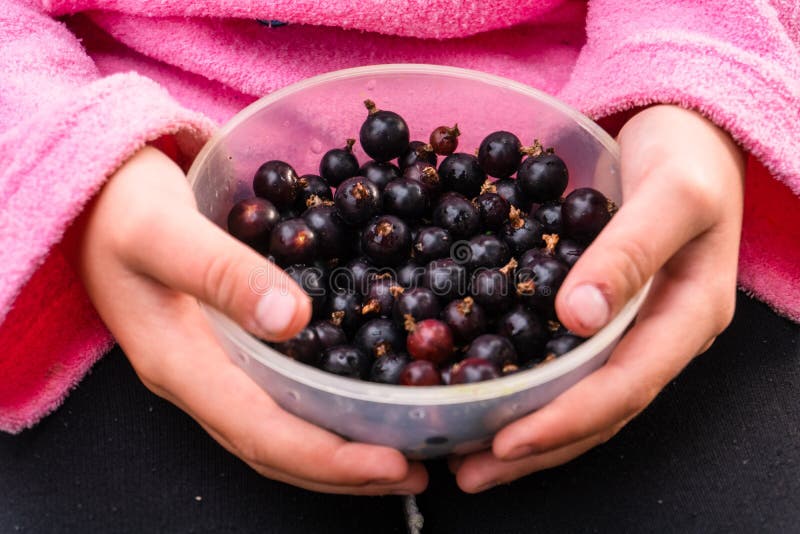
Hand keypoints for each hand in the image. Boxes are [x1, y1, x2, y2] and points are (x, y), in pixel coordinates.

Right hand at [67, 146, 426, 494]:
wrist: (97, 193)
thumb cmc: (118, 206)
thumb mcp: (161, 230)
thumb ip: (220, 272)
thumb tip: (292, 320)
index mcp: (179, 364)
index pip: (260, 434)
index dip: (328, 459)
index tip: (392, 465)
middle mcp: (199, 378)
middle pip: (276, 448)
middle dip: (346, 470)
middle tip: (416, 469)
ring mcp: (213, 365)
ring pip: (279, 427)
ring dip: (340, 448)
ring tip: (401, 450)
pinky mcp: (228, 345)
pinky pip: (279, 392)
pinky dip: (326, 407)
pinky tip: (362, 396)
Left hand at [452, 105, 745, 491]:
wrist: (686, 129)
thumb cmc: (689, 153)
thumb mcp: (672, 192)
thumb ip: (630, 251)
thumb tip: (577, 318)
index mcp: (687, 317)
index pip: (623, 388)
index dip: (564, 422)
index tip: (505, 444)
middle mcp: (657, 334)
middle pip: (597, 409)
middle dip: (535, 447)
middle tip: (469, 473)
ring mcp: (630, 326)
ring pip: (578, 394)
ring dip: (525, 428)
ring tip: (467, 455)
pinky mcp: (601, 310)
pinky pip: (562, 359)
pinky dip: (524, 383)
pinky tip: (484, 391)